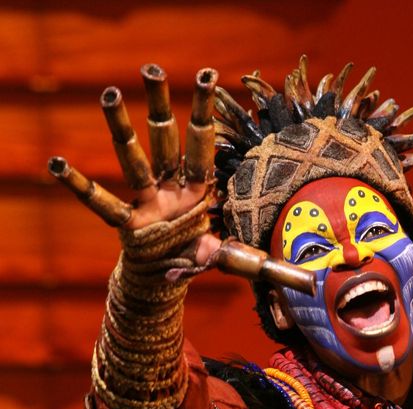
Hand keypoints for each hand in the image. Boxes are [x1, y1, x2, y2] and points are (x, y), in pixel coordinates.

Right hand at [48, 64, 314, 290]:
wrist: (166, 280)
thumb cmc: (197, 259)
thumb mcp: (235, 262)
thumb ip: (268, 268)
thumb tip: (308, 285)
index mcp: (197, 189)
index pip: (202, 144)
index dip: (204, 112)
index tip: (209, 77)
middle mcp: (170, 187)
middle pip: (164, 138)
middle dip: (160, 104)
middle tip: (152, 69)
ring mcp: (146, 201)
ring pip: (132, 158)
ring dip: (121, 129)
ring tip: (109, 95)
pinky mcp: (127, 223)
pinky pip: (99, 201)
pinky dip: (77, 185)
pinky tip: (55, 164)